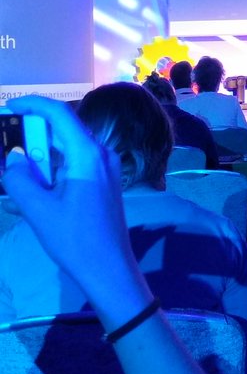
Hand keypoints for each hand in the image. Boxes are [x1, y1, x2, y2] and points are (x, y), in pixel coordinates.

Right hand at [2, 96, 148, 324]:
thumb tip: (12, 159)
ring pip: (66, 149)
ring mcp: (105, 168)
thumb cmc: (76, 240)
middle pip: (62, 130)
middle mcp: (100, 154)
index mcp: (87, 154)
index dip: (33, 104)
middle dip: (32, 134)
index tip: (10, 107)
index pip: (60, 114)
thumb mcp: (40, 210)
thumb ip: (20, 180)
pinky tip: (32, 189)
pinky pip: (74, 165)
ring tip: (16, 171)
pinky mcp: (103, 182)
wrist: (110, 270)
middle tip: (6, 143)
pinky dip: (52, 170)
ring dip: (40, 156)